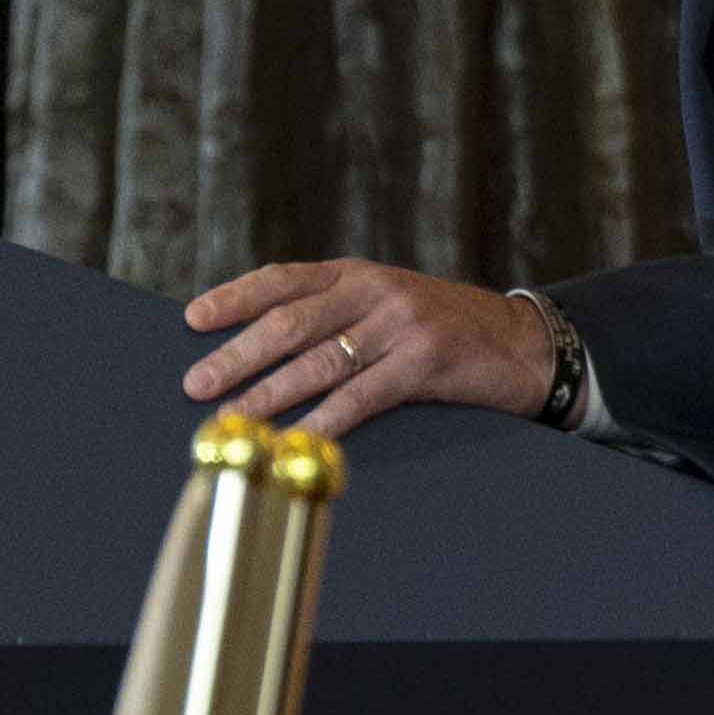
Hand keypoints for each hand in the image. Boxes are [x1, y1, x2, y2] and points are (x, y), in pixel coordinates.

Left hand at [177, 257, 543, 441]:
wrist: (522, 345)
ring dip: (269, 394)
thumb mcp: (383, 306)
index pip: (282, 280)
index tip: (192, 319)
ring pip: (320, 362)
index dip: (234, 297)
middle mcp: (374, 290)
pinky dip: (323, 422)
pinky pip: (361, 397)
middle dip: (238, 355)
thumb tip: (254, 350)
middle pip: (291, 322)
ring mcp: (401, 324)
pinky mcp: (425, 362)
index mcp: (354, 274)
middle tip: (196, 384)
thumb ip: (331, 316)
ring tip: (232, 420)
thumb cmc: (437, 331)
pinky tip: (295, 440)